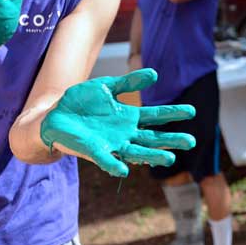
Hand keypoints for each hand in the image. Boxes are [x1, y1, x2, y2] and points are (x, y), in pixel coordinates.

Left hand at [40, 69, 195, 176]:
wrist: (53, 114)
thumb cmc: (80, 102)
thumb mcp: (106, 87)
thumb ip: (128, 82)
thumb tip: (154, 74)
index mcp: (128, 117)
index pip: (155, 117)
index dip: (173, 114)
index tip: (192, 111)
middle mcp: (124, 133)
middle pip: (153, 138)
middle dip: (171, 140)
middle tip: (191, 141)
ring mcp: (111, 143)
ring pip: (136, 152)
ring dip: (152, 157)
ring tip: (170, 159)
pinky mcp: (93, 150)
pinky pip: (106, 160)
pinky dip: (114, 165)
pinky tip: (124, 170)